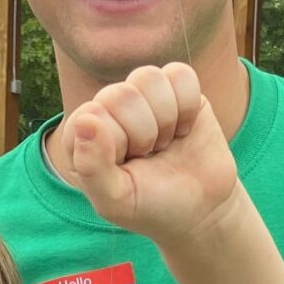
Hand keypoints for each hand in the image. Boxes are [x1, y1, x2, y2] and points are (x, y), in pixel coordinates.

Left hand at [62, 63, 236, 244]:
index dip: (117, 144)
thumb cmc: (151, 207)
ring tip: (164, 142)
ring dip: (165, 118)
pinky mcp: (177, 90)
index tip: (128, 167)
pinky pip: (179, 74)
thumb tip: (86, 120)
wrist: (201, 210)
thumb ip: (91, 167)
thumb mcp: (115, 201)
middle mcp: (108, 109)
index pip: (91, 114)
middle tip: (149, 155)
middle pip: (121, 94)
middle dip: (143, 133)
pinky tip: (184, 128)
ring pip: (148, 77)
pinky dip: (188, 106)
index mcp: (82, 135)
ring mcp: (142, 97)